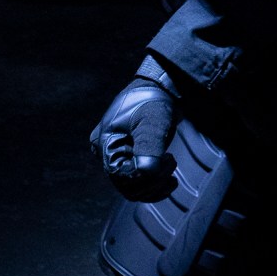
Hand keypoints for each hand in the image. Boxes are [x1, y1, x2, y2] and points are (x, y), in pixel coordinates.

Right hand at [90, 71, 178, 200]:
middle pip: (126, 185)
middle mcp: (106, 152)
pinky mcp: (129, 156)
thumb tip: (146, 172)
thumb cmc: (154, 100)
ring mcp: (117, 154)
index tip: (167, 161)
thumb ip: (148, 147)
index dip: (145, 176)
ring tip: (171, 172)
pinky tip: (168, 181)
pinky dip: (153, 186)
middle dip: (152, 182)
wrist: (160, 88)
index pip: (121, 175)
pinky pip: (137, 181)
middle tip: (171, 163)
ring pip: (131, 187)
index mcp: (105, 142)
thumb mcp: (152, 122)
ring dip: (153, 186)